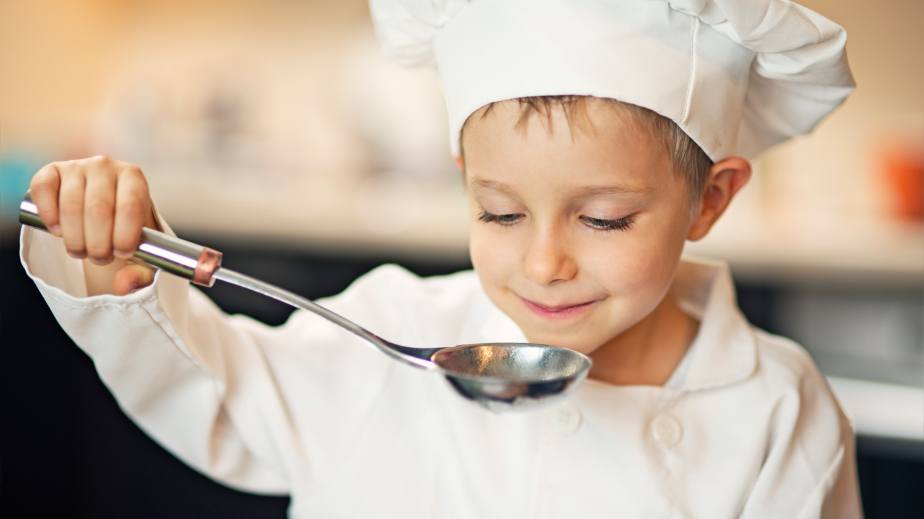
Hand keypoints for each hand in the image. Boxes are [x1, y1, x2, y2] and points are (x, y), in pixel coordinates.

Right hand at [29, 155, 157, 295]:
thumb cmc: (124, 230)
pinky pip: (44, 191)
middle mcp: (106, 166)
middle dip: (98, 244)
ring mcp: (77, 166)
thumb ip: (140, 273)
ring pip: (71, 207)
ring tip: (81, 249)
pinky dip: (49, 216)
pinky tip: (59, 231)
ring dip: (75, 238)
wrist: (102, 212)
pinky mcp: (51, 172)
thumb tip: (123, 284)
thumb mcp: (140, 253)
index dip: (124, 235)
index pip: (130, 206)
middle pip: (98, 210)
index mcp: (134, 178)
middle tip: (100, 257)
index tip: (122, 253)